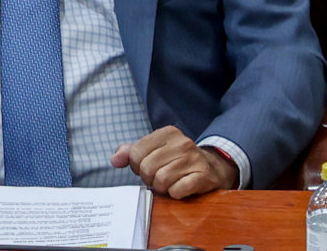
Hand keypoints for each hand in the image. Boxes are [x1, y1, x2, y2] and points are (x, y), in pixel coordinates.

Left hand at [110, 125, 238, 197]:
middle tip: (160, 176)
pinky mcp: (202, 176)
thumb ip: (131, 152)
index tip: (150, 165)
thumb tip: (115, 160)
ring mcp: (194, 159)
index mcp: (168, 132)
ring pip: (160, 181)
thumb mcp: (154, 150)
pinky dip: (175, 194)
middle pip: (147, 168)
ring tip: (171, 182)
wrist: (211, 168)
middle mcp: (182, 142)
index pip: (136, 152)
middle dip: (150, 178)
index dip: (137, 165)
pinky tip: (182, 187)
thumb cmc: (176, 161)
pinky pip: (176, 191)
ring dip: (163, 188)